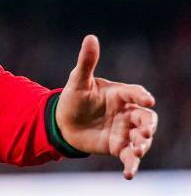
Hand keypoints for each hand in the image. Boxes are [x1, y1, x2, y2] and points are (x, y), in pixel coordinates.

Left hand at [56, 35, 158, 179]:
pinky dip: (132, 165)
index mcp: (120, 94)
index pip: (136, 93)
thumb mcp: (78, 80)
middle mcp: (127, 112)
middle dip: (149, 124)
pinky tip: (128, 174)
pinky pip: (130, 157)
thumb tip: (91, 37)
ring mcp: (125, 131)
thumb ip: (86, 61)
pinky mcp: (118, 147)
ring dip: (143, 144)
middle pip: (146, 118)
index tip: (146, 100)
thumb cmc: (74, 98)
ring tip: (139, 149)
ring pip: (142, 138)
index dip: (142, 96)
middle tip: (146, 131)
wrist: (63, 122)